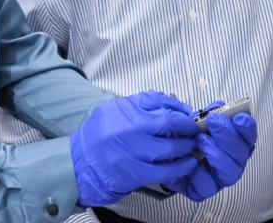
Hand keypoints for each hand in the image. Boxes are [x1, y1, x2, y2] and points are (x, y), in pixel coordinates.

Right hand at [70, 91, 199, 206]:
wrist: (78, 165)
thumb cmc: (98, 138)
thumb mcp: (111, 112)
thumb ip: (137, 106)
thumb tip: (170, 105)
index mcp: (123, 109)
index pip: (157, 99)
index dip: (177, 106)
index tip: (185, 113)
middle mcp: (128, 127)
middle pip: (168, 122)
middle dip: (187, 126)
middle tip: (194, 130)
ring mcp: (132, 151)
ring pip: (170, 147)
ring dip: (186, 147)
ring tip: (191, 147)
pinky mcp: (135, 173)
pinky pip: (166, 170)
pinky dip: (181, 167)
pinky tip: (188, 164)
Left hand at [165, 113, 256, 201]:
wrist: (163, 152)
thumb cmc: (185, 135)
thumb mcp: (196, 120)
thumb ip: (209, 114)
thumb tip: (219, 106)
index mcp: (235, 144)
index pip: (249, 138)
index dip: (247, 128)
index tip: (240, 117)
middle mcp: (232, 162)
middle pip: (242, 155)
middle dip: (229, 136)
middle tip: (213, 120)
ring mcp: (219, 178)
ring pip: (230, 172)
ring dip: (217, 153)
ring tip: (201, 139)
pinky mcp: (202, 190)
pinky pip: (207, 186)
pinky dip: (200, 172)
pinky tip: (192, 159)